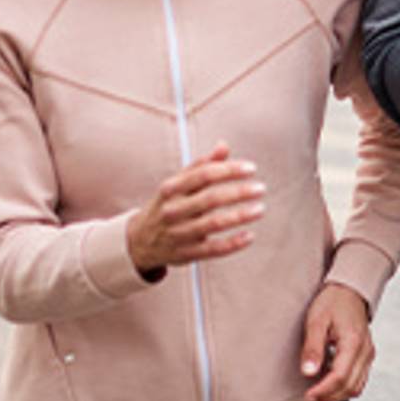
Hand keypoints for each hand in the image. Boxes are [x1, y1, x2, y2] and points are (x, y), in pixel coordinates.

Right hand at [126, 143, 265, 277]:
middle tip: (260, 189)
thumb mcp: (177, 184)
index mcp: (171, 188)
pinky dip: (233, 243)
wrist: (139, 241)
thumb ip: (201, 165)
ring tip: (260, 209)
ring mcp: (178, 233)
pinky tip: (250, 236)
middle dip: (239, 192)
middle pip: (210, 199)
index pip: (203, 174)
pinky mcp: (186, 254)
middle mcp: (172, 210)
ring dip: (240, 216)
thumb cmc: (166, 206)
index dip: (229, 170)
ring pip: (213, 224)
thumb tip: (223, 146)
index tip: (251, 168)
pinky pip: (213, 250)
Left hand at [299, 284, 373, 400]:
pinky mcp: (367, 356)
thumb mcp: (316, 322)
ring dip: (337, 394)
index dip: (324, 391)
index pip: (341, 377)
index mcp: (353, 342)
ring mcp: (368, 354)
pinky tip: (329, 382)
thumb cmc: (332, 302)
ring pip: (357, 387)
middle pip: (351, 387)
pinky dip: (344, 386)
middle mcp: (365, 351)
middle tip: (310, 397)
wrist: (348, 290)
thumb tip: (308, 372)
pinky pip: (359, 379)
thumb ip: (312, 348)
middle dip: (329, 396)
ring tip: (318, 392)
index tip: (308, 395)